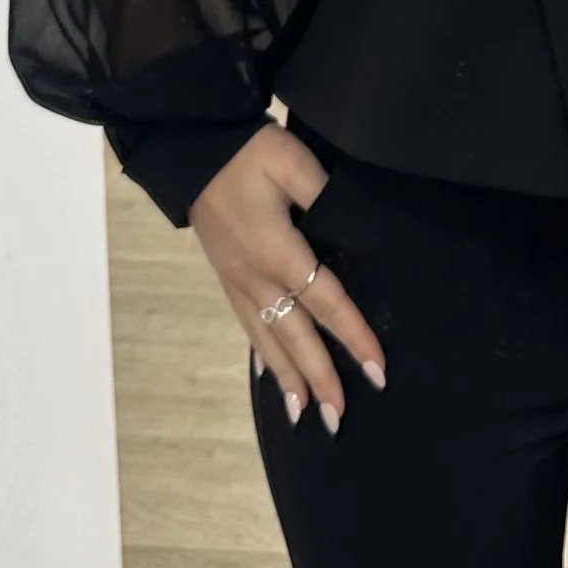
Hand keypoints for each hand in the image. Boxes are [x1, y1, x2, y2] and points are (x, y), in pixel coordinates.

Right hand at [189, 123, 385, 432]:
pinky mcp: (226, 276)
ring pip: (267, 339)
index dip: (354, 336)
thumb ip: (325, 194)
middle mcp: (255, 277)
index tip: (377, 369)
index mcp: (277, 251)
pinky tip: (270, 375)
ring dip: (288, 378)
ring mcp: (236, 281)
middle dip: (319, 378)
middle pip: (295, 336)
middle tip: (338, 419)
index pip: (326, 302)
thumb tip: (355, 228)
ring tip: (302, 416)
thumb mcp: (292, 161)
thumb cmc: (247, 152)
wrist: (191, 148)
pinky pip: (248, 326)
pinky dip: (262, 356)